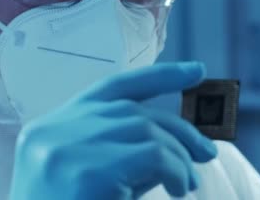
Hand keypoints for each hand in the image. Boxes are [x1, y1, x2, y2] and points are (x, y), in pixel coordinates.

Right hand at [9, 62, 217, 198]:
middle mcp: (56, 128)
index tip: (197, 72)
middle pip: (132, 111)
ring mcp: (67, 147)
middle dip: (178, 129)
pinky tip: (176, 189)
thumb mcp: (90, 179)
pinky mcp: (86, 171)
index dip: (157, 76)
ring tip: (186, 183)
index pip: (109, 88)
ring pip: (146, 130)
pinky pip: (151, 155)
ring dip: (178, 156)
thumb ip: (124, 154)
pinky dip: (174, 169)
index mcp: (52, 126)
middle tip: (207, 152)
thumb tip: (178, 144)